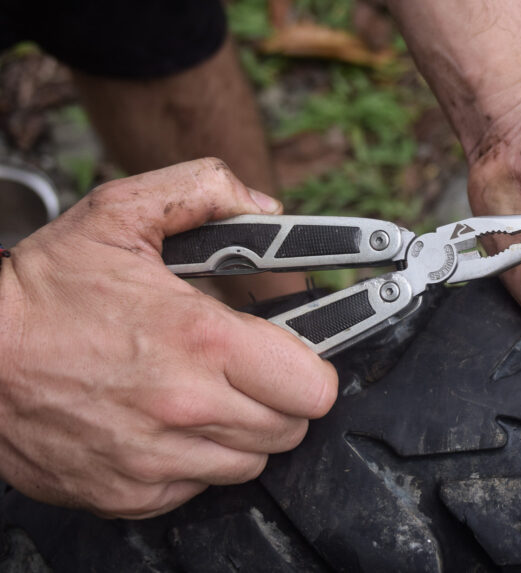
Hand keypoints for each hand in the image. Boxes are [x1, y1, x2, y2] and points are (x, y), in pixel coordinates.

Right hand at [0, 158, 337, 517]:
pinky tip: (169, 424)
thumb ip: (204, 191)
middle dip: (281, 396)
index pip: (314, 386)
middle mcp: (186, 407)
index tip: (295, 354)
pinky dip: (196, 460)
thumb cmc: (43, 290)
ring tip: (207, 393)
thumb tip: (263, 208)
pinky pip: (199, 487)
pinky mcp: (129, 493)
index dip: (312, 367)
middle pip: (290, 427)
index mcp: (202, 341)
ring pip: (250, 463)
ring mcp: (157, 458)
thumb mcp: (122, 212)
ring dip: (243, 431)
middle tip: (249, 368)